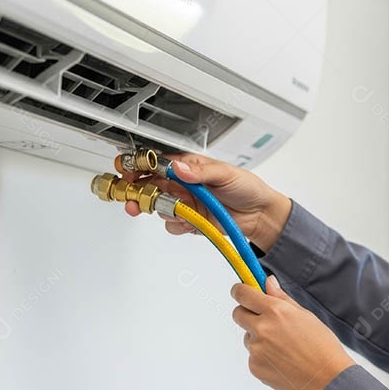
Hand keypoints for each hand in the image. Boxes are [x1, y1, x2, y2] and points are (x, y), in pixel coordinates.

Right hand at [118, 153, 291, 251]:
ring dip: (159, 210)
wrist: (260, 215)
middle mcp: (183, 184)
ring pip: (158, 206)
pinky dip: (177, 225)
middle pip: (149, 186)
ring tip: (173, 210)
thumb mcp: (226, 173)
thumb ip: (202, 172)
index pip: (157, 163)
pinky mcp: (190, 221)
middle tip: (131, 199)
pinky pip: (173, 225)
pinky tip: (188, 222)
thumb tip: (179, 168)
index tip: (128, 170)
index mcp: (189, 167)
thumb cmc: (247, 188)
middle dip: (137, 192)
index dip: (140, 166)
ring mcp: (185, 203)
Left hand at [231, 275, 356, 389]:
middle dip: (247, 314)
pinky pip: (253, 356)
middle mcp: (261, 329)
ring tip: (284, 348)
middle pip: (238, 314)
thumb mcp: (305, 315)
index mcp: (275, 311)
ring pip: (248, 337)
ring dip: (259, 338)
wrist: (327, 379)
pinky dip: (264, 357)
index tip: (241, 292)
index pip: (243, 294)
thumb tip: (268, 282)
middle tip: (265, 321)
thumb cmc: (322, 346)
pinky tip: (283, 361)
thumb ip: (281, 298)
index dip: (240, 291)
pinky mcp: (255, 367)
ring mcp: (256, 349)